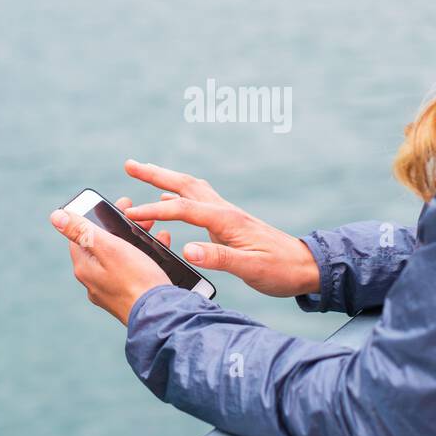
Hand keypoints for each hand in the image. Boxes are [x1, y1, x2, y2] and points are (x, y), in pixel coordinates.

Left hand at [50, 199, 170, 325]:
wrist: (160, 316)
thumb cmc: (136, 279)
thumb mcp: (109, 248)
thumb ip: (82, 231)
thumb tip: (56, 216)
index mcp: (85, 267)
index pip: (81, 234)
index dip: (97, 216)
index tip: (117, 205)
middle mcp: (93, 281)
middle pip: (102, 245)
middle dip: (121, 227)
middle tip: (141, 217)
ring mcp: (110, 291)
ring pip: (120, 257)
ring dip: (135, 241)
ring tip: (154, 232)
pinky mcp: (128, 298)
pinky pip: (132, 271)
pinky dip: (144, 258)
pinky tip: (158, 254)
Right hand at [121, 159, 320, 297]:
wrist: (306, 266)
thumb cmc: (281, 269)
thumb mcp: (251, 269)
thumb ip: (220, 258)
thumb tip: (187, 250)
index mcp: (227, 220)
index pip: (183, 209)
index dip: (155, 210)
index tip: (131, 213)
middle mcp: (225, 211)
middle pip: (185, 185)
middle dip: (156, 175)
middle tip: (129, 165)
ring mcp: (227, 215)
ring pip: (191, 189)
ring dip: (166, 180)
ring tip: (142, 173)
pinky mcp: (228, 223)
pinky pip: (197, 202)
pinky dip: (178, 195)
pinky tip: (170, 199)